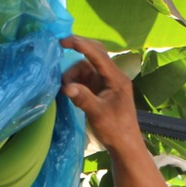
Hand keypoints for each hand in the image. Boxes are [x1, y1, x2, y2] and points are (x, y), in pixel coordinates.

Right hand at [60, 35, 143, 155]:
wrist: (125, 146)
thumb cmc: (116, 130)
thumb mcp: (98, 114)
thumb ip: (83, 98)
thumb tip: (66, 86)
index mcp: (116, 79)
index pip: (98, 55)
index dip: (81, 45)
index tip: (63, 41)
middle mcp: (112, 77)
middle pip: (94, 54)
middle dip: (77, 52)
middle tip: (60, 47)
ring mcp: (106, 83)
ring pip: (86, 68)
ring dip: (73, 74)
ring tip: (65, 88)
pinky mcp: (100, 90)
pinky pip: (85, 78)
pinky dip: (75, 81)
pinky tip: (68, 90)